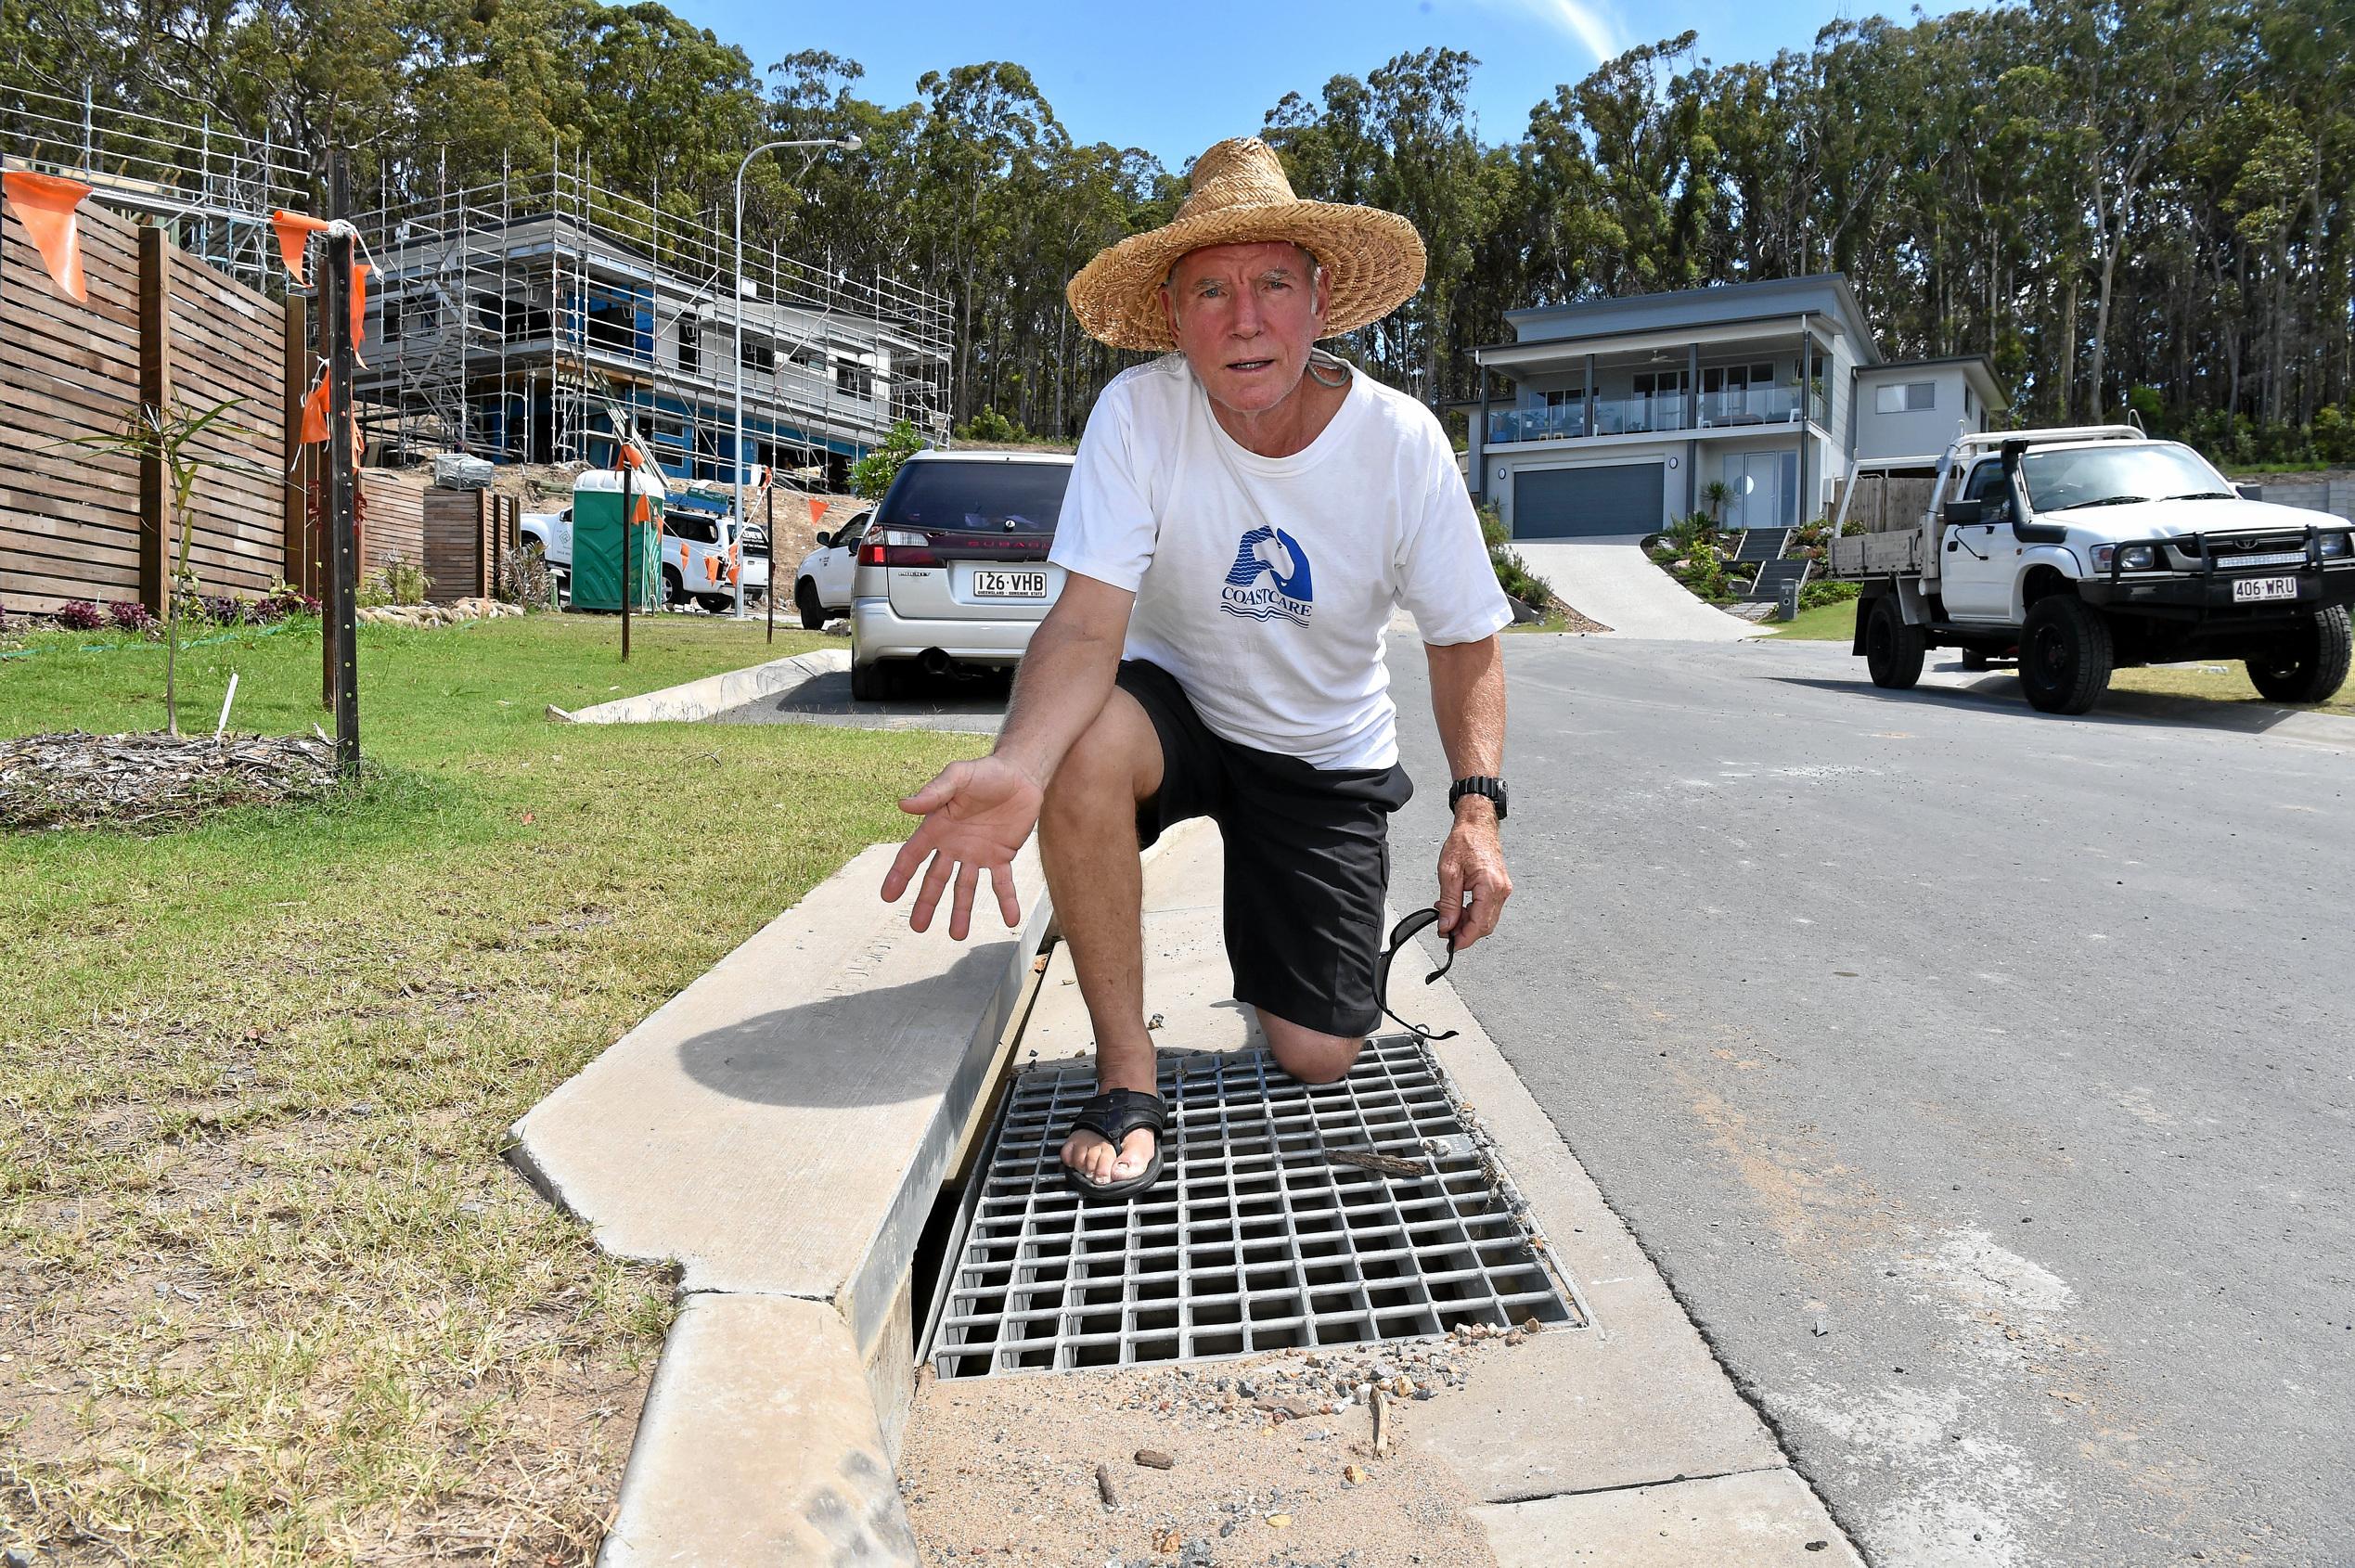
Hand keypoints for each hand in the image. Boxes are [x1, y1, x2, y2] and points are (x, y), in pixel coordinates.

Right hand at [881, 754, 1044, 939]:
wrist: (1020, 774)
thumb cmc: (985, 772)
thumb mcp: (958, 776)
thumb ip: (934, 792)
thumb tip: (903, 804)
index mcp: (937, 827)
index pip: (913, 855)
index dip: (899, 876)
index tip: (887, 897)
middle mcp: (953, 845)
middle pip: (935, 879)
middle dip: (926, 902)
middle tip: (917, 927)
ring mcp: (977, 853)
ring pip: (965, 887)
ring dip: (961, 910)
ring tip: (957, 934)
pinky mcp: (1002, 856)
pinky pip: (1002, 883)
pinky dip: (1007, 901)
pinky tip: (1010, 919)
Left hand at [1433, 810, 1510, 951]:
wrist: (1477, 825)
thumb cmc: (1464, 841)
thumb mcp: (1448, 873)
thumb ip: (1448, 903)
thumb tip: (1447, 925)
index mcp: (1490, 886)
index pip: (1480, 924)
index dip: (1464, 938)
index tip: (1451, 944)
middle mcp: (1501, 889)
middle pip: (1485, 925)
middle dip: (1465, 933)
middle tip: (1445, 931)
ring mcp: (1503, 889)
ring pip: (1487, 919)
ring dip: (1468, 923)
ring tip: (1448, 917)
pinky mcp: (1500, 887)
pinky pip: (1488, 908)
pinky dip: (1473, 913)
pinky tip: (1458, 908)